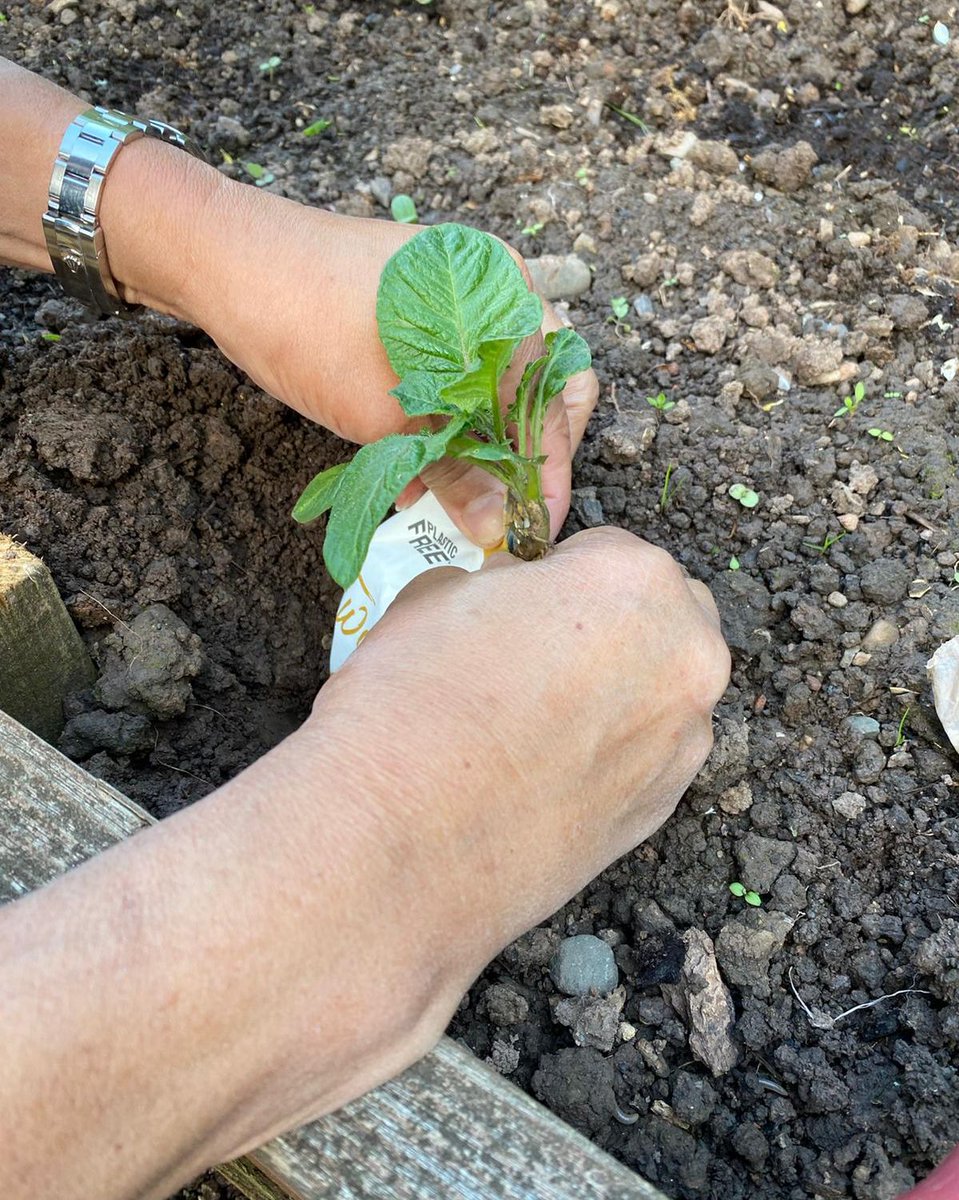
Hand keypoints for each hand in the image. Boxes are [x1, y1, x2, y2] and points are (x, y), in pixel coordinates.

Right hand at [0, 527, 726, 1199]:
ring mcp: (674, 754)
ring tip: (502, 716)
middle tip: (504, 651)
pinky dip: (596, 747)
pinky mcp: (649, 820)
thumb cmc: (384, 711)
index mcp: (632, 591)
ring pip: (649, 688)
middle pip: (650, 615)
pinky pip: (638, 754)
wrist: (372, 868)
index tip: (507, 590)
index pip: (617, 546)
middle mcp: (679, 670)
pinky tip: (516, 768)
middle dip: (586, 621)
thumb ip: (490, 562)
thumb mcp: (427, 593)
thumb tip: (498, 541)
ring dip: (595, 686)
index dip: (553, 568)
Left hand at [180, 189, 597, 546]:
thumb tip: (498, 529)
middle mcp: (498, 288)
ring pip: (496, 384)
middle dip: (521, 455)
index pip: (560, 400)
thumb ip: (454, 472)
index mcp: (508, 301)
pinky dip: (447, 417)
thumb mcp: (386, 419)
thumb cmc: (310, 330)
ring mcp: (460, 293)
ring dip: (481, 443)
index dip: (550, 472)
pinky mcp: (423, 307)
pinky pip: (457, 369)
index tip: (534, 526)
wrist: (227, 265)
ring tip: (452, 498)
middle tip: (501, 509)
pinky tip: (418, 463)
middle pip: (540, 388)